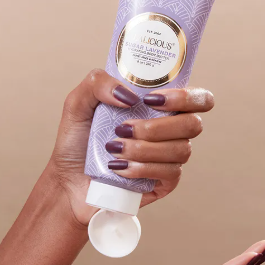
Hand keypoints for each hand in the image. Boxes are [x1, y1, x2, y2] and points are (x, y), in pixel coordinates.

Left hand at [48, 69, 213, 225]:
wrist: (67, 180)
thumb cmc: (76, 141)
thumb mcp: (77, 102)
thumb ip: (98, 82)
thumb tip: (130, 95)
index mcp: (158, 107)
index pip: (197, 98)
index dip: (185, 97)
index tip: (152, 100)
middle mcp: (170, 131)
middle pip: (194, 124)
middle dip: (158, 127)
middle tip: (125, 128)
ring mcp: (169, 158)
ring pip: (181, 150)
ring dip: (144, 149)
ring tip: (114, 149)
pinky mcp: (164, 182)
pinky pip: (170, 173)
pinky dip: (142, 168)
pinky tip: (119, 168)